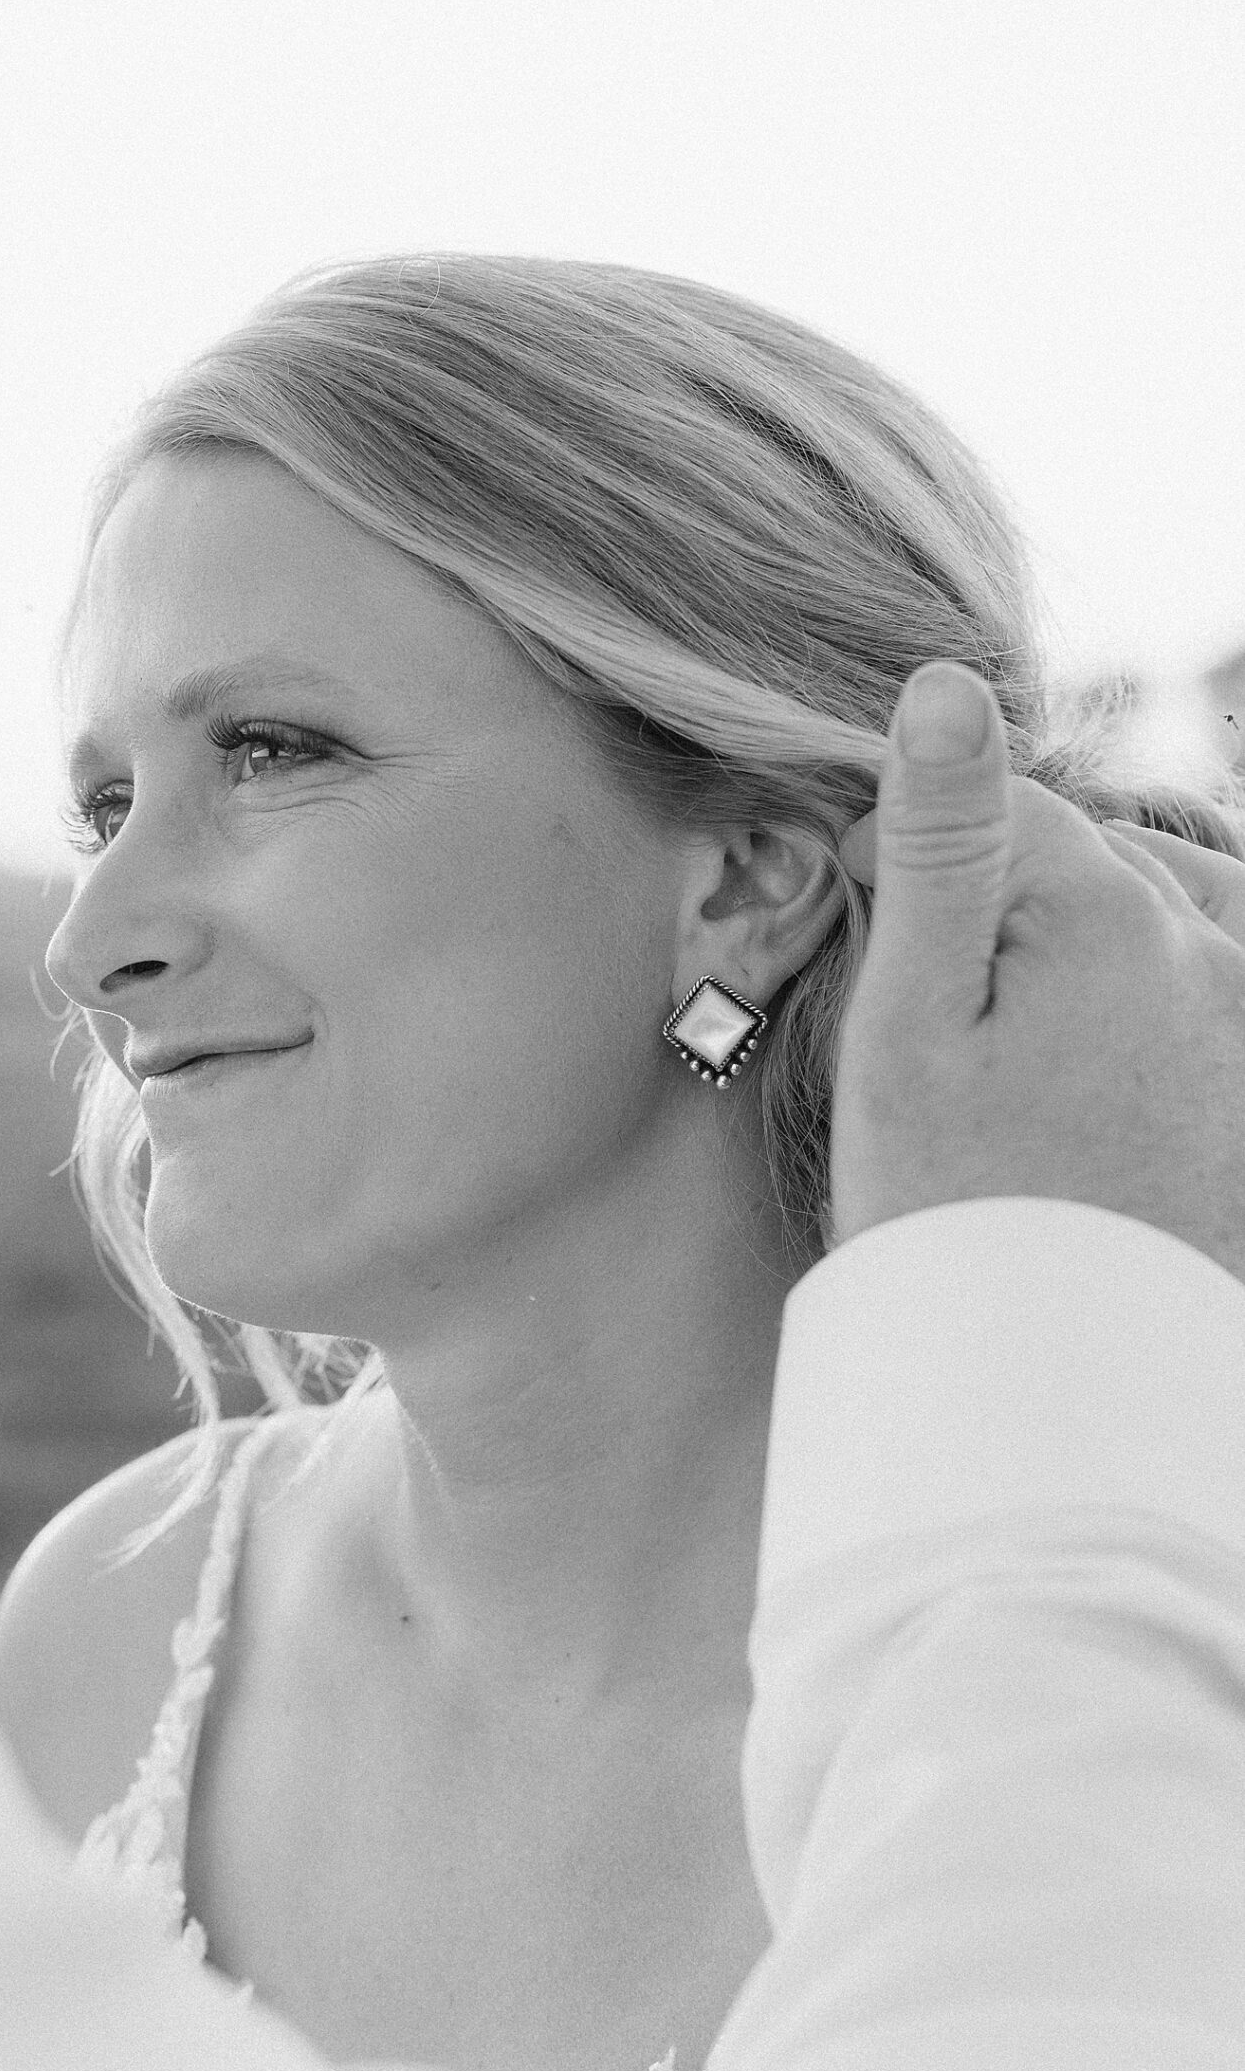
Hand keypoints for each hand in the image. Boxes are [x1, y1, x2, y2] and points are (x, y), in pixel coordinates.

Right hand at [831, 661, 1244, 1280]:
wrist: (1054, 1386)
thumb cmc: (953, 1211)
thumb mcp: (911, 1028)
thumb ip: (943, 848)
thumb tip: (946, 683)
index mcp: (1113, 915)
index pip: (999, 813)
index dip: (912, 858)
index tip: (861, 928)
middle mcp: (1214, 948)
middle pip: (1092, 864)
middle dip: (1015, 909)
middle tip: (946, 1031)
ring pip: (1165, 913)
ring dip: (1096, 943)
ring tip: (1027, 1055)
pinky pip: (1217, 976)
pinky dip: (1165, 987)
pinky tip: (1103, 1058)